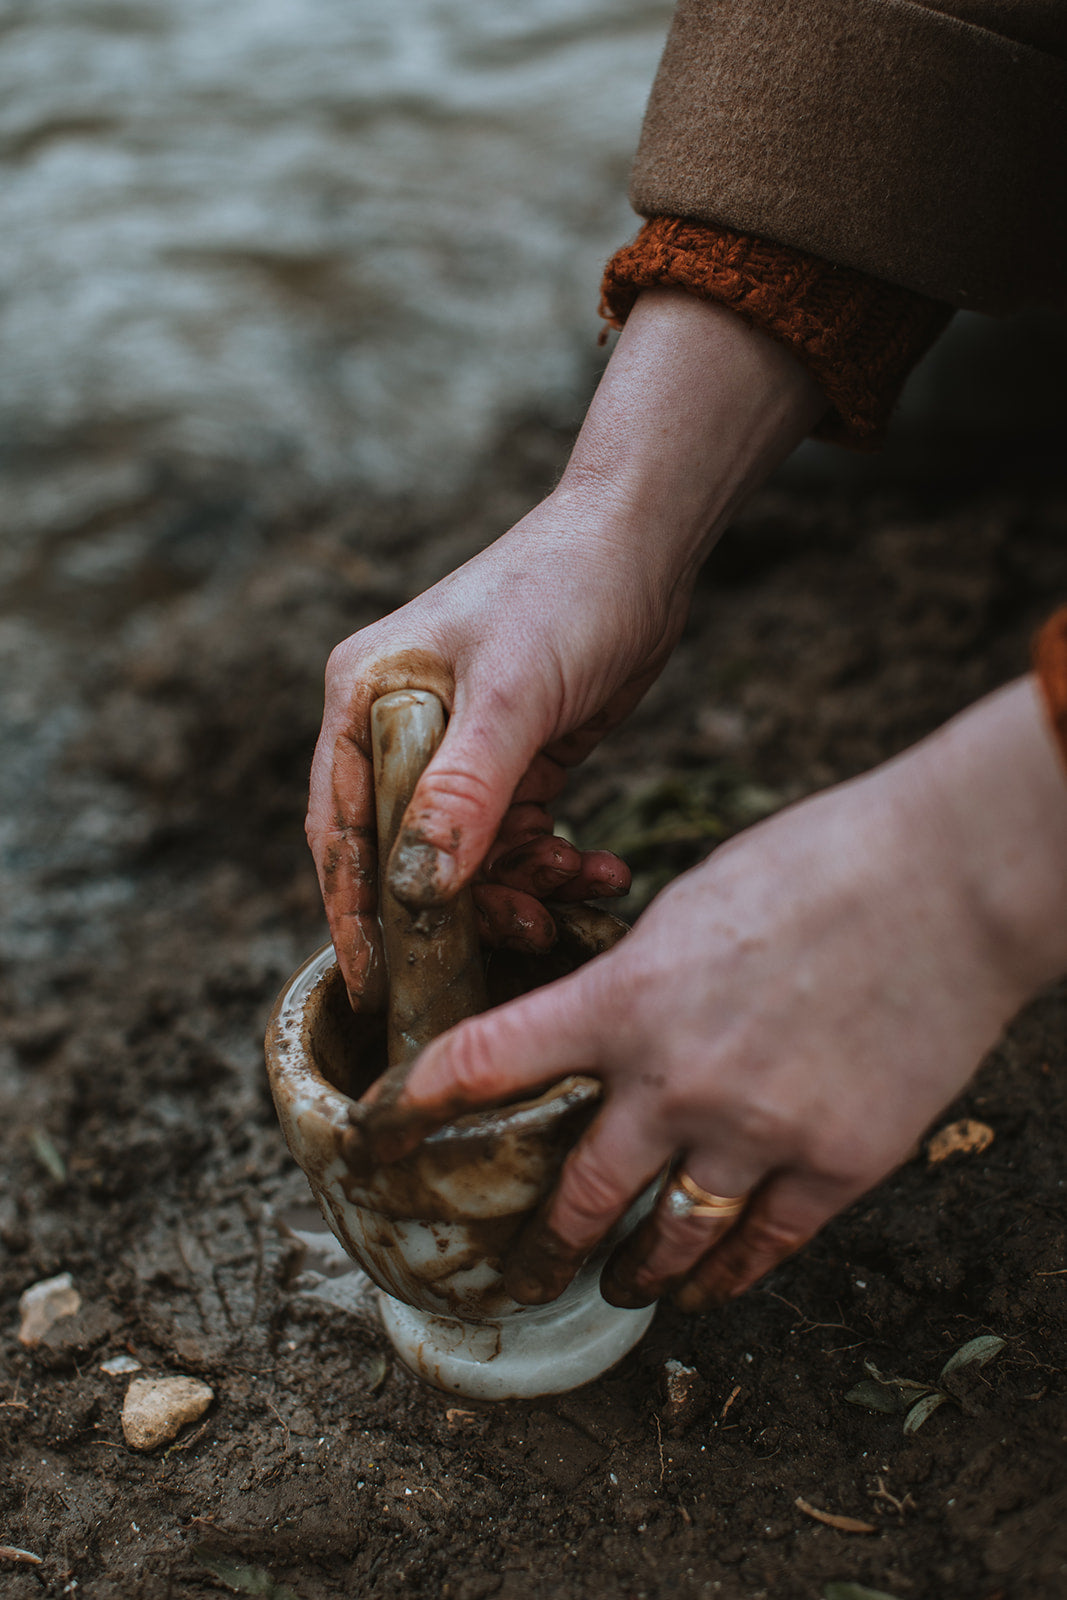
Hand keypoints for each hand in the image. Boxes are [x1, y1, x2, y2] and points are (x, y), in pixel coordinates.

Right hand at [307, 291, 823, 1001]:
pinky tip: (599, 870)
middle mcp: (399, 727)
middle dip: (458, 905)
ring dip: (519, 887)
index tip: (372, 981)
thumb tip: (418, 888)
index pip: (339, 826)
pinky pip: (518, 838)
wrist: (646, 546)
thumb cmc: (566, 592)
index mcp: (366, 700)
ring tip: (574, 889)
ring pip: (468, 856)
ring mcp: (456, 747)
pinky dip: (554, 863)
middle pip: (405, 852)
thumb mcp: (514, 693)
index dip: (350, 910)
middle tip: (519, 935)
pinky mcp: (512, 760)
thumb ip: (465, 789)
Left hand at [376, 679, 1066, 1308]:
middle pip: (577, 1192)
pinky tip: (710, 1290)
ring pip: (667, 1239)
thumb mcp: (693, 903)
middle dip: (537, 1245)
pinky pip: (764, 1247)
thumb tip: (612, 1025)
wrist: (948, 881)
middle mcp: (675, 1079)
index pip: (486, 1064)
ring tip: (620, 1287)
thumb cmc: (817, 862)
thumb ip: (639, 979)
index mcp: (626, 998)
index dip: (415, 1108)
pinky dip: (729, 1277)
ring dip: (634, 1272)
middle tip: (515, 1274)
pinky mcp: (837, 1162)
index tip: (375, 1137)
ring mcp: (756, 1130)